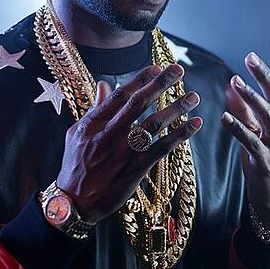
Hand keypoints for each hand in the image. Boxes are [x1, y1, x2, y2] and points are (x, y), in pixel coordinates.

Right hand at [57, 63, 202, 223]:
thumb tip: (105, 84)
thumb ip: (94, 108)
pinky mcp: (137, 169)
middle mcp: (109, 134)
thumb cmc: (75, 165)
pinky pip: (163, 148)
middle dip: (160, 84)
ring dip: (176, 108)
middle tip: (178, 70)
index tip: (156, 67)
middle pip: (139, 104)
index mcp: (93, 123)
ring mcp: (124, 152)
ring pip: (154, 124)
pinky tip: (195, 124)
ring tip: (194, 97)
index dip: (139, 79)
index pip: (119, 95)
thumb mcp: (77, 133)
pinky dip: (180, 135)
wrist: (74, 201)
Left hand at [221, 52, 269, 229]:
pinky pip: (252, 143)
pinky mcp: (266, 163)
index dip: (264, 74)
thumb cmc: (266, 165)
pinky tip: (224, 118)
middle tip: (249, 60)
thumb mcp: (258, 135)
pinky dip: (239, 129)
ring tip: (235, 82)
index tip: (251, 56)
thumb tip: (232, 87)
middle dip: (263, 78)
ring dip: (250, 98)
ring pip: (266, 117)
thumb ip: (246, 112)